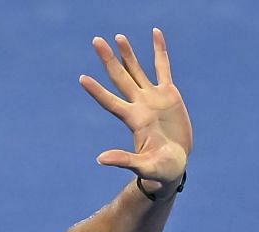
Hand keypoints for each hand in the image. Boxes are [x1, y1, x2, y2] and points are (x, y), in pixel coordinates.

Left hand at [80, 28, 191, 191]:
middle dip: (108, 60)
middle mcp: (139, 105)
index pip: (110, 102)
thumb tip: (100, 159)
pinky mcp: (168, 94)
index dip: (97, 91)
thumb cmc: (160, 171)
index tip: (82, 79)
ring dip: (127, 54)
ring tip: (118, 37)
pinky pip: (163, 67)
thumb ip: (124, 160)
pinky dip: (160, 50)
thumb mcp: (144, 167)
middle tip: (96, 41)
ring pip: (137, 70)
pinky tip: (155, 33)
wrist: (176, 165)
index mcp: (133, 120)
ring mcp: (153, 98)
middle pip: (120, 78)